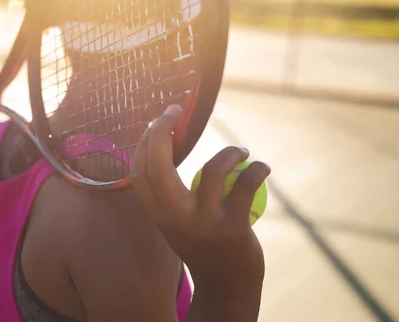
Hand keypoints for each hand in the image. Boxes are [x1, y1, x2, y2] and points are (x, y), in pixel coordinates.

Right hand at [130, 105, 269, 299]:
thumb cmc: (202, 243)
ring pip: (211, 171)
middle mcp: (175, 218)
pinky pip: (245, 185)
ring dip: (230, 153)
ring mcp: (204, 223)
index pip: (138, 172)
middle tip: (175, 111)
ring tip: (241, 152)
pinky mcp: (233, 228)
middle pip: (158, 167)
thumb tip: (168, 142)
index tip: (160, 120)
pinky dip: (257, 169)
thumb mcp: (176, 220)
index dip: (144, 141)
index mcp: (159, 214)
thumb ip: (169, 191)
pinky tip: (261, 168)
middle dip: (161, 132)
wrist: (226, 287)